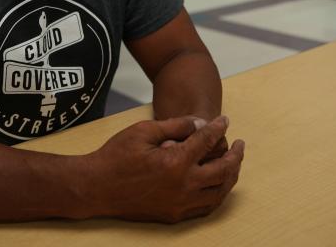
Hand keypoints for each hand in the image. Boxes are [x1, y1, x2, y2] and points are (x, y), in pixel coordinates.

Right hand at [85, 116, 244, 222]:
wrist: (95, 187)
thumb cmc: (116, 156)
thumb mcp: (144, 130)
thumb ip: (176, 125)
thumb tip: (200, 123)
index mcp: (175, 162)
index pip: (207, 141)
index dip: (218, 128)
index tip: (224, 121)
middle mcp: (182, 186)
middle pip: (223, 171)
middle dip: (235, 155)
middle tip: (240, 144)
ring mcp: (179, 204)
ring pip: (219, 193)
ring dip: (231, 177)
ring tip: (233, 164)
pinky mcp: (173, 215)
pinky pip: (205, 207)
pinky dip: (217, 195)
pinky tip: (218, 185)